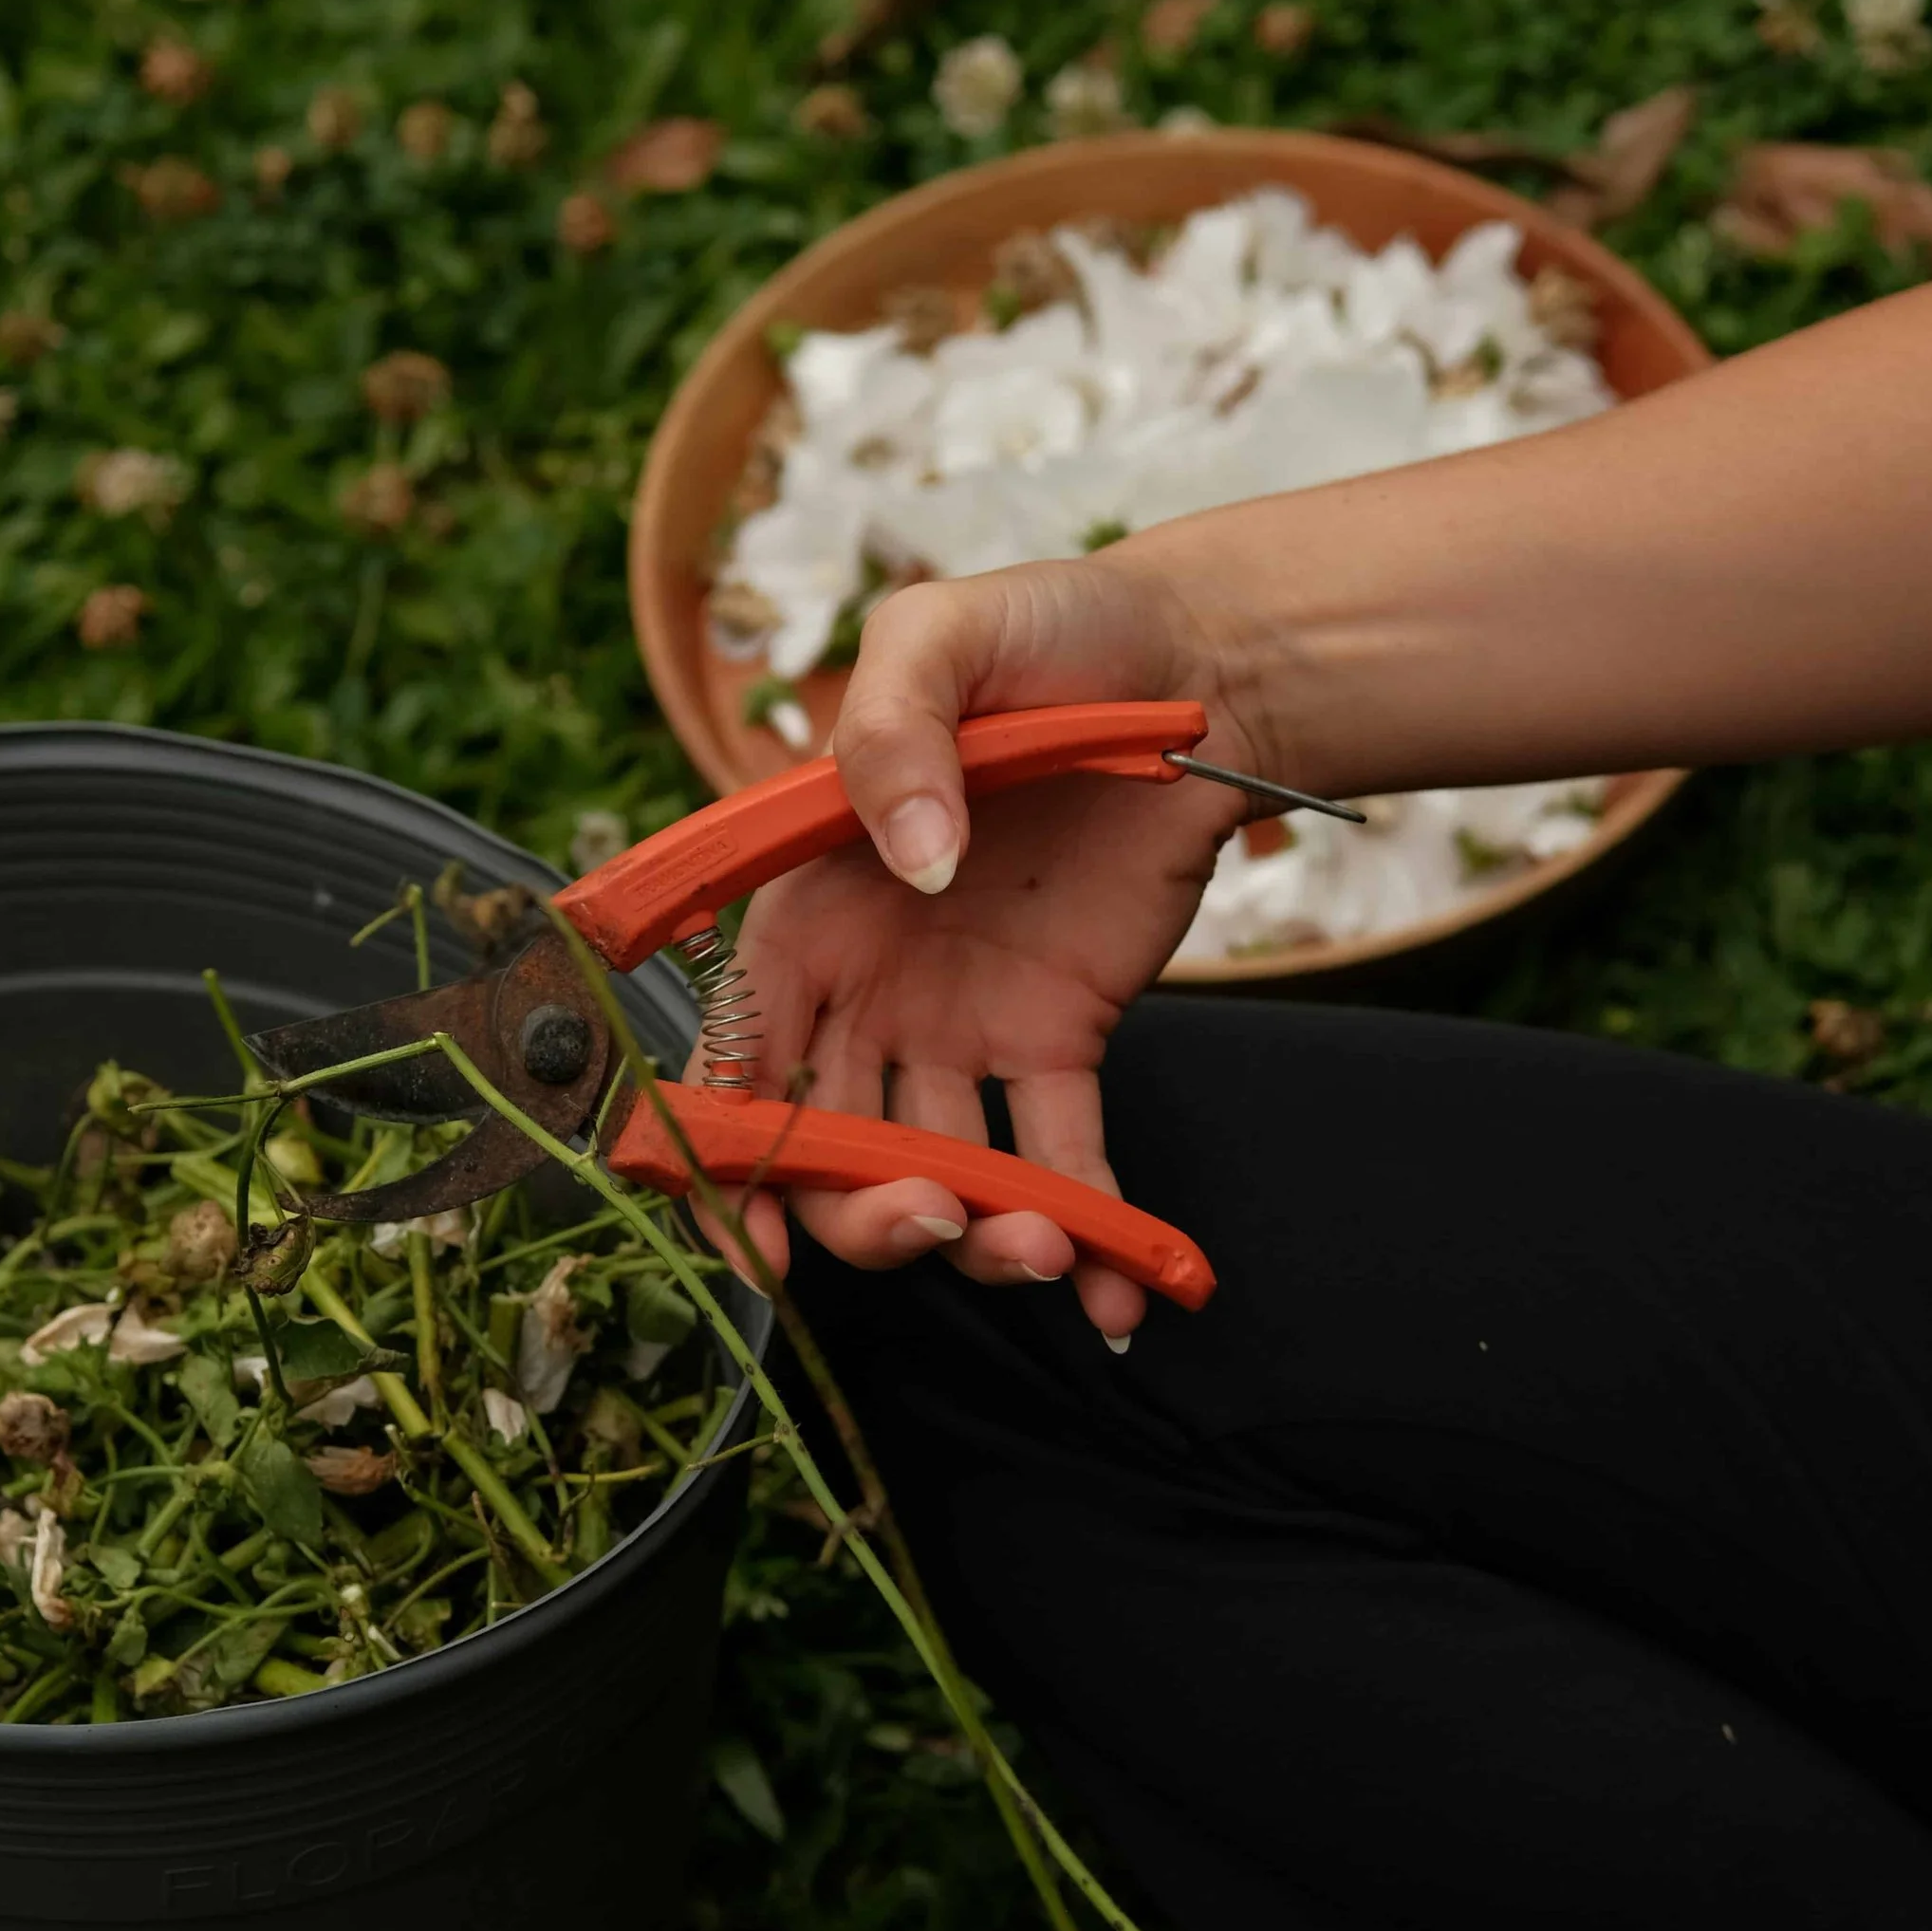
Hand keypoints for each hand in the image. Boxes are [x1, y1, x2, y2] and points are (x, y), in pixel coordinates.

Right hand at [723, 539, 1267, 1340]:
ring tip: (1047, 1252)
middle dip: (866, 1213)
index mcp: (804, 904)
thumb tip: (910, 856)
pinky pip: (1059, 1159)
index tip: (758, 1239)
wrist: (1199, 663)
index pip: (737, 1054)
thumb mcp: (943, 636)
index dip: (732, 1159)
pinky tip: (1120, 1299)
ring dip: (977, 1240)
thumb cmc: (1048, 631)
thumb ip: (896, 729)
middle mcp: (866, 985)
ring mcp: (959, 1024)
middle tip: (937, 1220)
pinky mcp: (1058, 1040)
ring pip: (938, 1172)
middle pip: (831, 1144)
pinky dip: (1087, 1235)